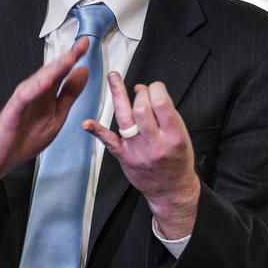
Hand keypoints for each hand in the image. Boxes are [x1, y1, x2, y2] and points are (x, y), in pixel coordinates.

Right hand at [0, 38, 90, 206]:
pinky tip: (45, 81)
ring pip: (39, 80)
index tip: (87, 44)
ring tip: (69, 58)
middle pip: (52, 72)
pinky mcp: (12, 111)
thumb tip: (82, 73)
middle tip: (82, 44)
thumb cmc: (23, 139)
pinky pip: (24, 97)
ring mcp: (22, 101)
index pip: (62, 73)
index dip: (75, 58)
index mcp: (46, 95)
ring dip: (54, 69)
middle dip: (67, 58)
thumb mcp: (57, 116)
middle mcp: (35, 93)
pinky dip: (34, 88)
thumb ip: (69, 94)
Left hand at [82, 74, 199, 238]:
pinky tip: (87, 123)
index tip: (155, 87)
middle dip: (140, 93)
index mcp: (173, 135)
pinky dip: (97, 131)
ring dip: (117, 94)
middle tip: (141, 92)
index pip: (162, 103)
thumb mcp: (181, 134)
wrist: (171, 189)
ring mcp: (137, 150)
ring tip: (113, 77)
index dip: (156, 89)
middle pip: (142, 108)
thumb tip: (142, 89)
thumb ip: (164, 113)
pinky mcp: (124, 156)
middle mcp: (155, 142)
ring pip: (125, 118)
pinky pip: (108, 142)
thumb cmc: (177, 159)